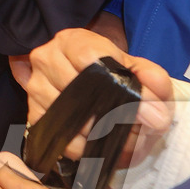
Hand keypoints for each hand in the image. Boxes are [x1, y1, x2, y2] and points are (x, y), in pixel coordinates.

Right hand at [9, 28, 171, 162]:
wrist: (87, 77)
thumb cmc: (111, 70)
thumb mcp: (136, 68)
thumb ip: (153, 81)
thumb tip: (156, 114)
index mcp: (72, 41)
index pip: (91, 57)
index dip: (118, 83)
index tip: (143, 105)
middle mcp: (47, 58)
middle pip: (79, 90)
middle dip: (113, 115)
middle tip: (137, 128)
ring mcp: (36, 86)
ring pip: (68, 116)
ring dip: (99, 134)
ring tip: (120, 136)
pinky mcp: (33, 112)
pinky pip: (58, 136)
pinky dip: (82, 147)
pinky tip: (97, 145)